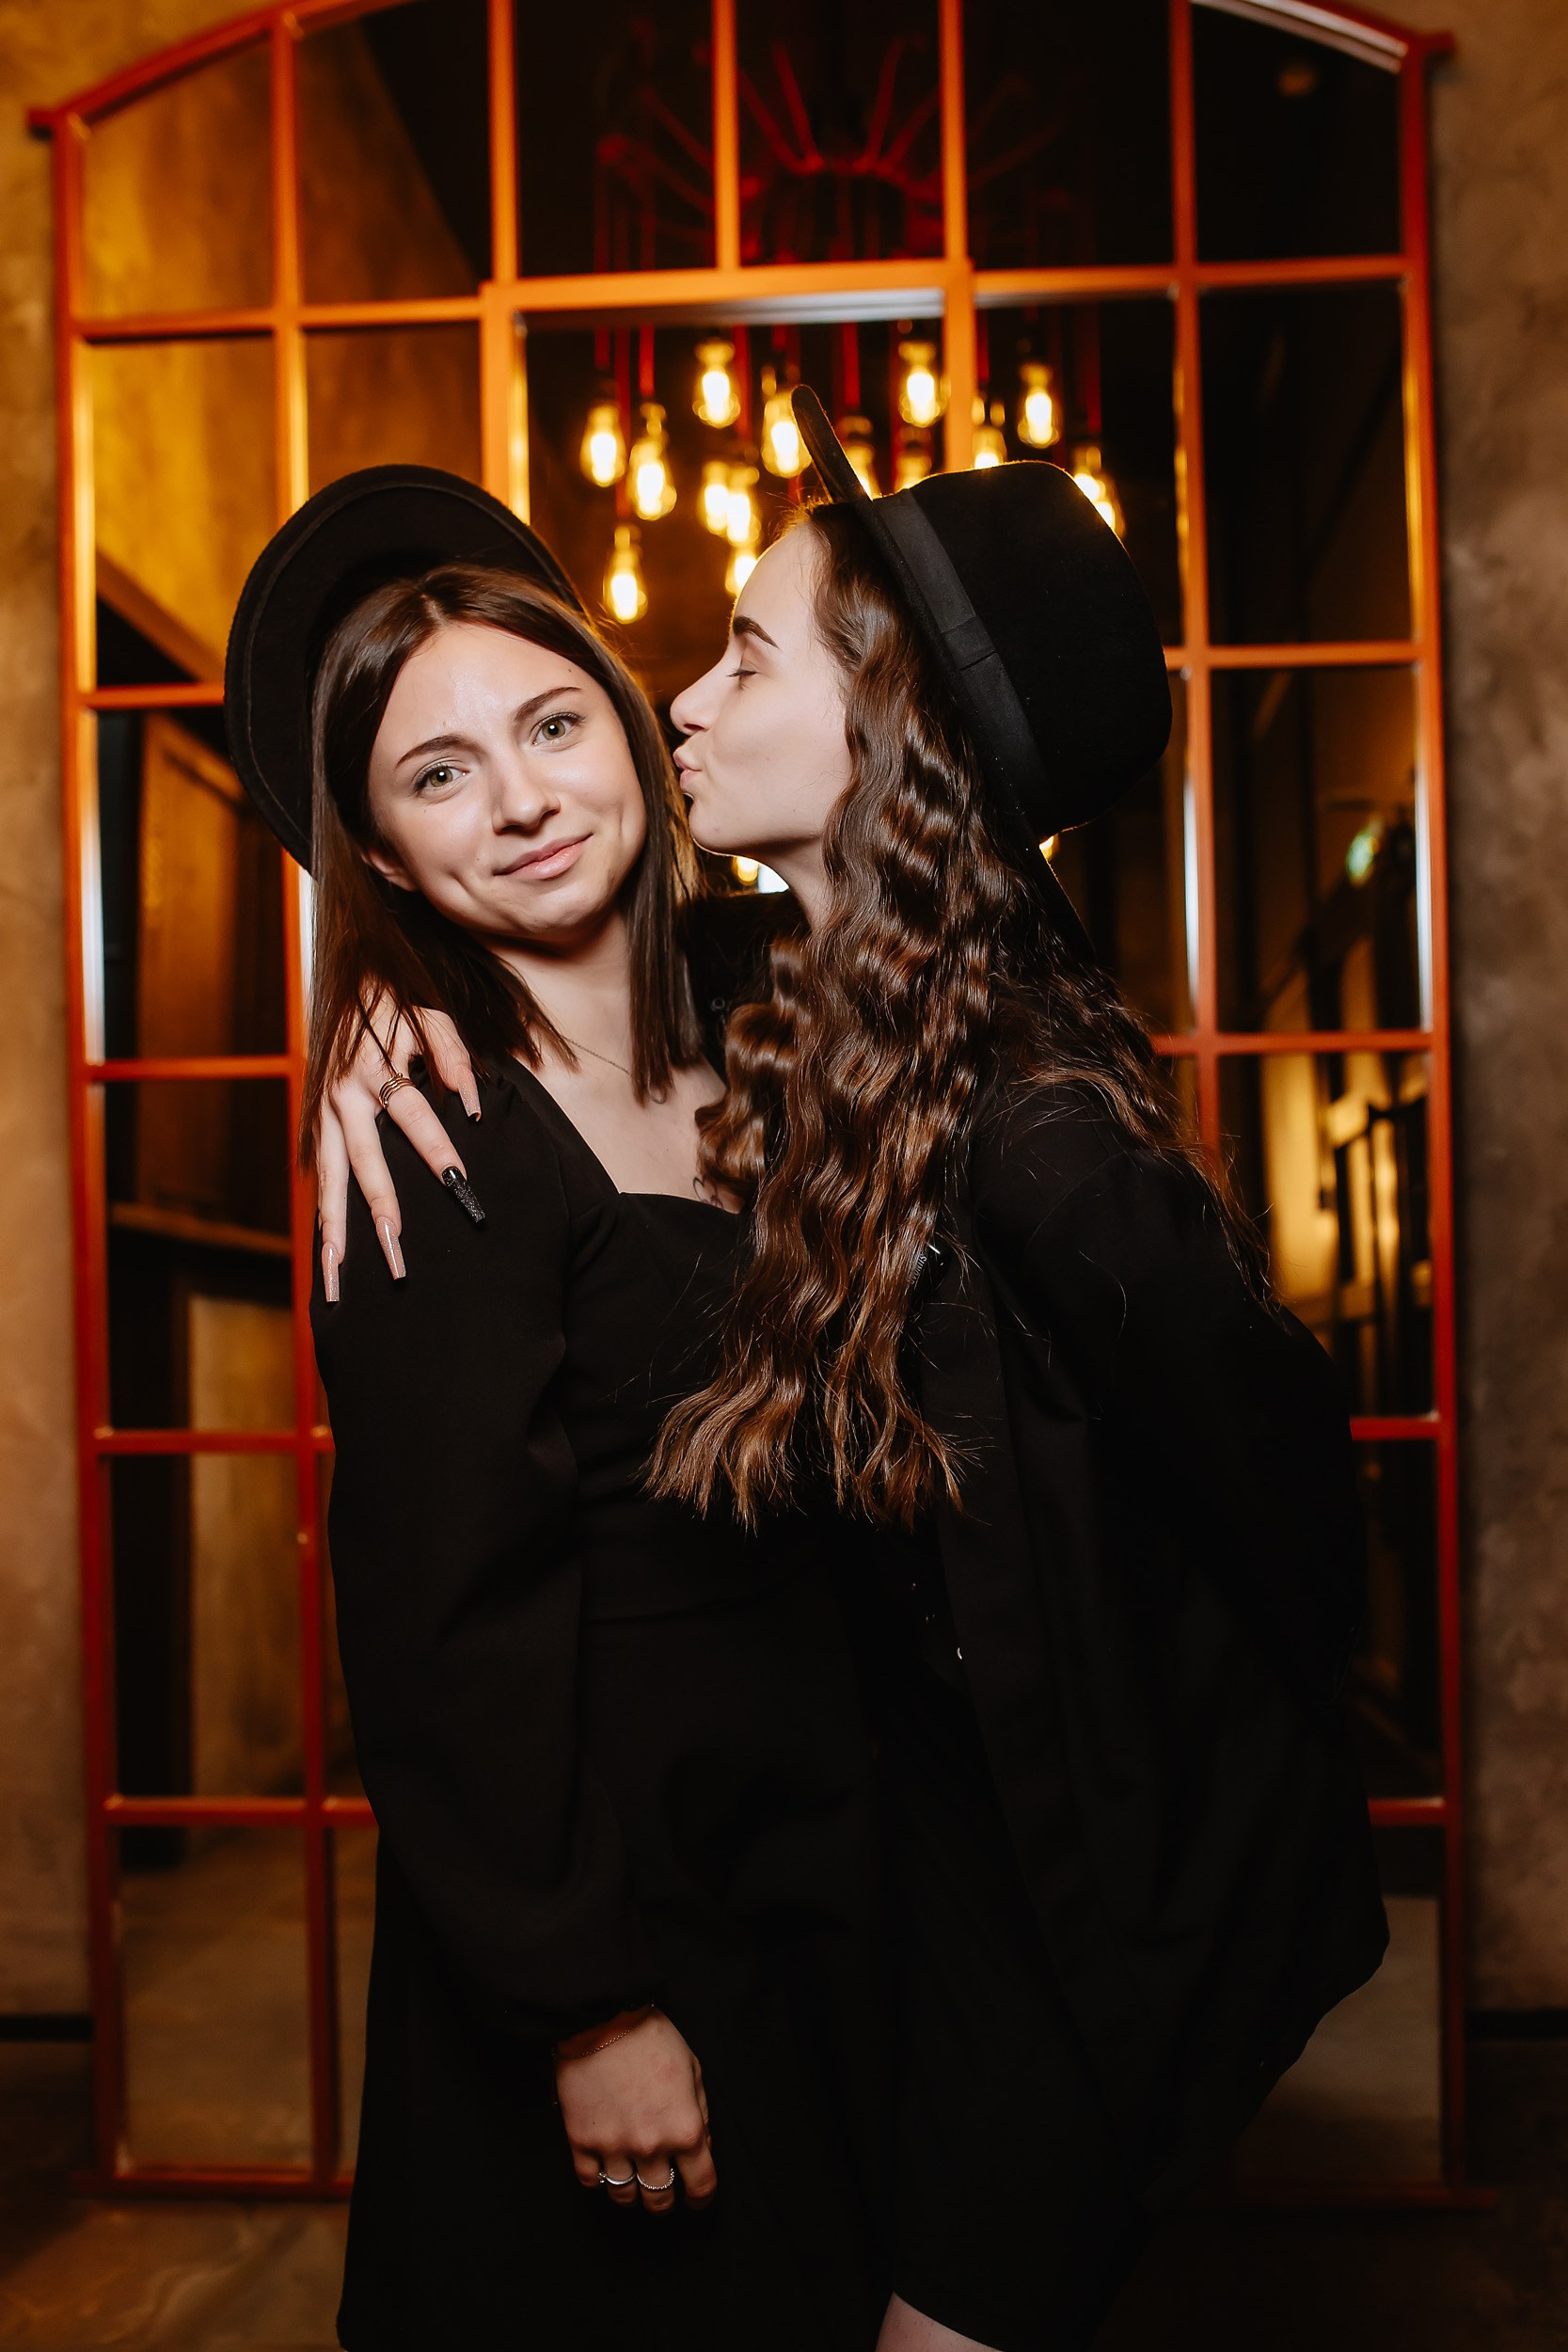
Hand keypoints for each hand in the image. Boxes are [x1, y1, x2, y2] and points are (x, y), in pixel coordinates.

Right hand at [317, 1000, 479, 1295]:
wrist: (341, 990)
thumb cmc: (395, 1007)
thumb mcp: (431, 1017)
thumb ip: (454, 1057)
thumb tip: (472, 1108)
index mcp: (374, 1065)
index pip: (411, 1114)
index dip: (434, 1147)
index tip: (459, 1183)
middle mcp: (342, 1095)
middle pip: (364, 1160)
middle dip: (380, 1207)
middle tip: (395, 1248)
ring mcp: (322, 1114)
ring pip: (331, 1178)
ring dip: (335, 1226)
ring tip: (338, 1271)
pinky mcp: (315, 1128)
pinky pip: (321, 1178)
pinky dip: (324, 1215)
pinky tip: (329, 1255)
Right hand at [555, 2010, 715, 2214]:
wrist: (602, 2018)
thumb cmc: (651, 2038)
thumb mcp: (693, 2069)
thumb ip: (700, 2113)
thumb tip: (702, 2146)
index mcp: (684, 2129)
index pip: (701, 2186)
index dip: (701, 2198)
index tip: (697, 2198)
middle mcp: (651, 2147)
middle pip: (660, 2201)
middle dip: (665, 2201)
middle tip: (663, 2191)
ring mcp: (613, 2148)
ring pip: (625, 2198)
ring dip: (632, 2194)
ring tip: (633, 2180)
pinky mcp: (581, 2142)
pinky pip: (590, 2182)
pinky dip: (599, 2180)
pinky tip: (605, 2167)